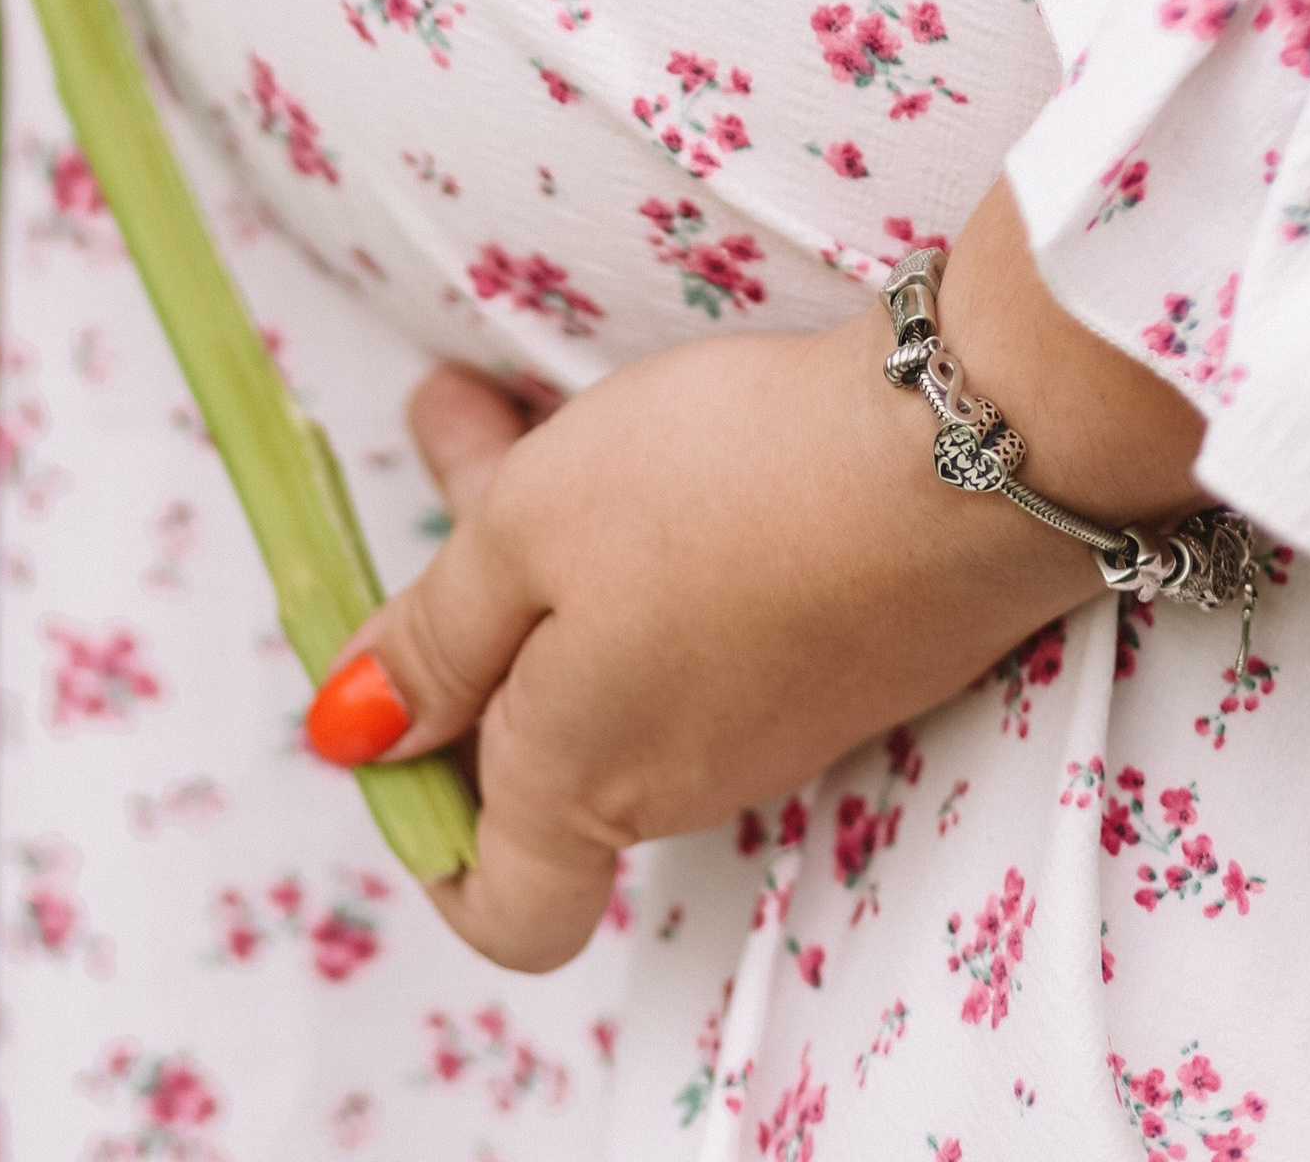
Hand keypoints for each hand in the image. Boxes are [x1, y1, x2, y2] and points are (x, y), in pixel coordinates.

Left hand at [316, 181, 1209, 972]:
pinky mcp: (834, 657)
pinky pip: (694, 622)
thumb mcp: (526, 534)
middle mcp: (677, 783)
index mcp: (582, 782)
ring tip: (516, 403)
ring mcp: (766, 724)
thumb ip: (434, 641)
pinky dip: (638, 534)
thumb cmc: (715, 492)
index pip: (500, 907)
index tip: (402, 685)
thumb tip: (352, 735)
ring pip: (613, 655)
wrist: (957, 455)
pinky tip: (634, 426)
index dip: (429, 822)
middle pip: (539, 737)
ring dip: (547, 538)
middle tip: (449, 430)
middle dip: (472, 596)